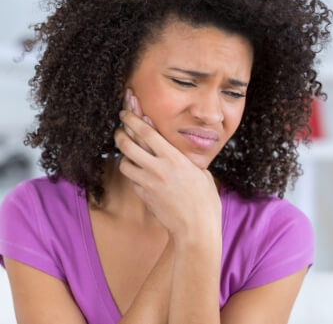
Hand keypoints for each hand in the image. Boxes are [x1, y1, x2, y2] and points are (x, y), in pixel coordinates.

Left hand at [114, 90, 221, 243]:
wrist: (196, 228)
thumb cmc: (204, 200)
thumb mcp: (200, 172)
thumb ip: (184, 159)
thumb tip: (175, 149)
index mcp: (174, 158)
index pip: (147, 132)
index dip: (133, 118)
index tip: (126, 111)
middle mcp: (158, 168)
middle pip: (128, 144)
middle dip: (120, 133)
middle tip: (120, 129)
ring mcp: (148, 183)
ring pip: (124, 163)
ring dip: (124, 155)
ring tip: (129, 153)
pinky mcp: (144, 196)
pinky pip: (132, 180)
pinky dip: (133, 174)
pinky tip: (140, 173)